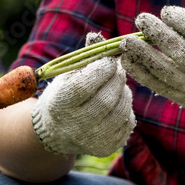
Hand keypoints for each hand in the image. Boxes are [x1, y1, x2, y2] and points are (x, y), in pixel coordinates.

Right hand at [31, 33, 135, 156]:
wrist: (57, 131)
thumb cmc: (63, 94)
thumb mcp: (68, 74)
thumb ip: (85, 57)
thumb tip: (97, 36)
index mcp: (59, 104)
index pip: (84, 86)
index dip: (101, 69)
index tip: (109, 59)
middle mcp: (74, 126)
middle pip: (106, 99)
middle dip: (117, 79)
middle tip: (117, 69)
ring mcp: (91, 140)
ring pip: (121, 111)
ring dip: (124, 92)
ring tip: (117, 85)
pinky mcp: (106, 148)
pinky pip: (127, 123)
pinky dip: (126, 109)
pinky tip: (117, 102)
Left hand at [121, 7, 184, 128]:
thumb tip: (164, 20)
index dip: (183, 20)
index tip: (166, 11)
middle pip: (181, 52)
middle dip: (158, 33)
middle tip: (142, 18)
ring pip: (165, 71)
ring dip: (143, 54)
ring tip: (127, 40)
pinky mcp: (184, 99)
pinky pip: (158, 86)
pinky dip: (140, 73)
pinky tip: (127, 60)